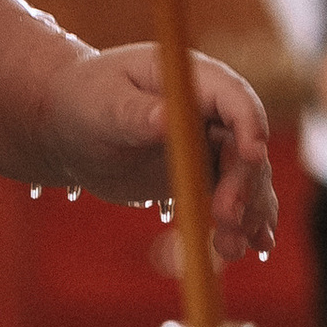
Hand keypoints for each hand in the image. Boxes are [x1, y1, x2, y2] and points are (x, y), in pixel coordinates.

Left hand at [39, 44, 277, 263]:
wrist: (70, 128)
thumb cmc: (82, 101)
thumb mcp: (101, 104)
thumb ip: (135, 113)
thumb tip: (168, 120)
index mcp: (190, 79)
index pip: (233, 96)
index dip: (248, 123)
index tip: (251, 155)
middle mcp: (209, 110)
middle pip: (244, 144)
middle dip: (243, 182)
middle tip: (226, 217)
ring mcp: (210, 144)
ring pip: (246, 177)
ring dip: (247, 211)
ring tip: (231, 246)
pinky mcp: (204, 175)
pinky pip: (235, 198)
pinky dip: (247, 221)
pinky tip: (256, 246)